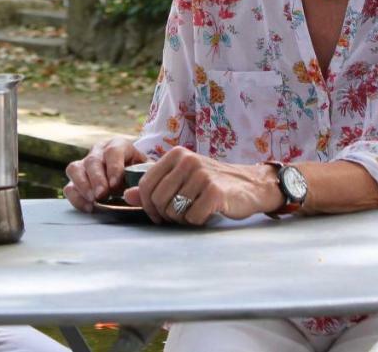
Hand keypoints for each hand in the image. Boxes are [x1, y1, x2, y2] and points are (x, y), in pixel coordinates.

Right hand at [63, 137, 144, 211]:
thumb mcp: (147, 173)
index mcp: (118, 145)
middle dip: (97, 179)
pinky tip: (89, 207)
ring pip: (75, 169)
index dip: (113, 167)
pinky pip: (69, 187)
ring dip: (83, 185)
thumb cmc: (141, 174)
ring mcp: (84, 165)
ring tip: (94, 200)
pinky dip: (76, 198)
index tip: (115, 184)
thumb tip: (132, 194)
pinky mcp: (76, 180)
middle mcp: (98, 152)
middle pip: (93, 160)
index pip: (113, 151)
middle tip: (102, 195)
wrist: (133, 177)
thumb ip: (143, 182)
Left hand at [126, 146, 281, 225]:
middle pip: (158, 200)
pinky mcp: (215, 192)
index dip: (147, 205)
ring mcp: (202, 175)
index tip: (157, 214)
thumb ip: (155, 185)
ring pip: (174, 211)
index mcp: (176, 154)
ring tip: (195, 211)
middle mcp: (187, 161)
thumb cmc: (212, 183)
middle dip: (165, 215)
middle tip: (179, 216)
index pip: (146, 184)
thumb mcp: (182, 179)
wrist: (250, 185)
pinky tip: (207, 213)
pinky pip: (193, 218)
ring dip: (182, 219)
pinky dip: (197, 222)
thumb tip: (127, 194)